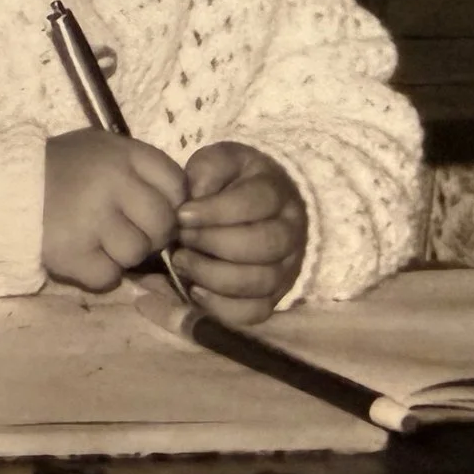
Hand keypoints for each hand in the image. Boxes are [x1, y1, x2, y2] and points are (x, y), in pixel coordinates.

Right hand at [41, 129, 185, 291]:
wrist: (0, 188)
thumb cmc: (60, 169)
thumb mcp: (102, 149)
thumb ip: (140, 170)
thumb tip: (183, 205)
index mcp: (122, 153)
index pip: (177, 185)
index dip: (171, 203)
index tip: (152, 209)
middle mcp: (111, 183)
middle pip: (162, 223)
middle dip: (151, 234)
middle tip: (127, 231)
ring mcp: (92, 220)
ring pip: (137, 253)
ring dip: (122, 255)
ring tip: (98, 240)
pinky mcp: (72, 254)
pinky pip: (109, 277)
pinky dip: (99, 273)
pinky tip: (83, 255)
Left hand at [172, 142, 305, 324]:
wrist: (258, 203)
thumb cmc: (231, 181)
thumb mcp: (219, 161)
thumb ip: (207, 170)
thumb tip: (194, 199)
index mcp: (276, 192)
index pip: (255, 202)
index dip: (216, 211)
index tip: (182, 215)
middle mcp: (290, 231)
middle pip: (263, 245)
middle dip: (214, 244)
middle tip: (182, 239)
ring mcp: (286, 267)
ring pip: (261, 281)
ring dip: (214, 277)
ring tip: (182, 263)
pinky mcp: (274, 296)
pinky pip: (255, 312)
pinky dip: (223, 308)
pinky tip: (196, 291)